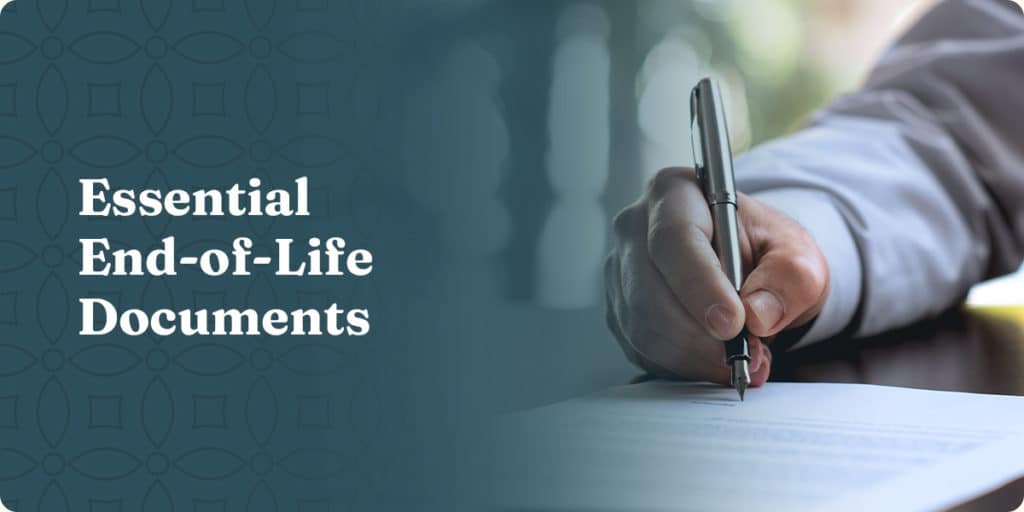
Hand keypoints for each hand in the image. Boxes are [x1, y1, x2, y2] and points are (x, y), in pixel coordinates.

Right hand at [605, 167, 828, 385]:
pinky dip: (682, 366)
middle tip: (749, 354)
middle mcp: (635, 229)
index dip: (700, 285)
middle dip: (700, 335)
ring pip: (642, 326)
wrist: (748, 267)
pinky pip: (641, 349)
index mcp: (675, 194)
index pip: (673, 238)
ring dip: (694, 356)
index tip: (733, 323)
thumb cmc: (764, 250)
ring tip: (743, 359)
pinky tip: (714, 361)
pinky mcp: (619, 310)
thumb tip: (759, 314)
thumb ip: (791, 277)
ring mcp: (620, 272)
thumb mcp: (797, 253)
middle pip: (649, 290)